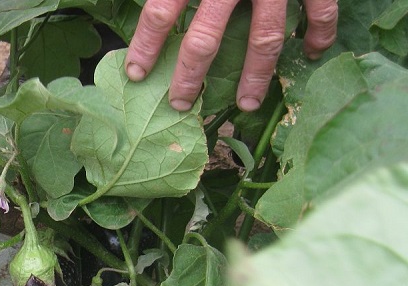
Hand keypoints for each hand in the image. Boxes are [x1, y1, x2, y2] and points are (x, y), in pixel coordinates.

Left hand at [125, 0, 337, 111]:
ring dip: (256, 77)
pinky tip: (314, 53)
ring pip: (264, 39)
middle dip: (190, 76)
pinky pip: (320, 8)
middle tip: (180, 103)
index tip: (136, 74)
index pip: (160, 11)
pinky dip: (319, 31)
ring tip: (248, 104)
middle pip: (206, 38)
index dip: (146, 46)